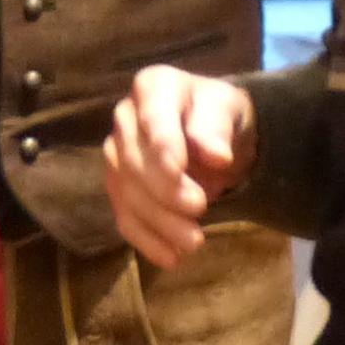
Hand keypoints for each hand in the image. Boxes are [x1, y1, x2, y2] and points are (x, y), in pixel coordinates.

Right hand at [107, 65, 250, 266]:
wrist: (213, 135)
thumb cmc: (219, 116)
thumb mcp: (228, 109)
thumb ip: (217, 127)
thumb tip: (216, 156)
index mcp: (152, 87)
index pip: (153, 120)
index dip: (165, 150)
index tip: (184, 174)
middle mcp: (125, 119)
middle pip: (134, 161)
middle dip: (165, 191)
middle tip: (200, 209)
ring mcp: (117, 155)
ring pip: (127, 193)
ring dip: (159, 222)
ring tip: (194, 242)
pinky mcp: (120, 188)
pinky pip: (124, 216)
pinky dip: (147, 240)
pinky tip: (171, 257)